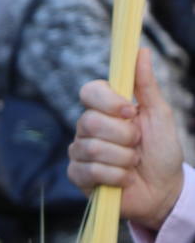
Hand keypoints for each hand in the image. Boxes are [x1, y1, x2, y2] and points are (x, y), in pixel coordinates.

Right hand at [68, 48, 185, 231]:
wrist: (164, 191)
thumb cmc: (162, 152)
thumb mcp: (160, 116)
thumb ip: (146, 85)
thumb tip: (141, 51)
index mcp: (104, 110)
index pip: (89, 91)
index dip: (108, 102)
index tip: (131, 111)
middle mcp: (87, 128)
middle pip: (91, 122)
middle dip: (124, 137)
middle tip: (137, 145)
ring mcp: (80, 151)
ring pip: (93, 148)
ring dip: (124, 160)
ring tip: (133, 165)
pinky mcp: (78, 175)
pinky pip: (91, 170)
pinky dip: (116, 177)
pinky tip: (123, 180)